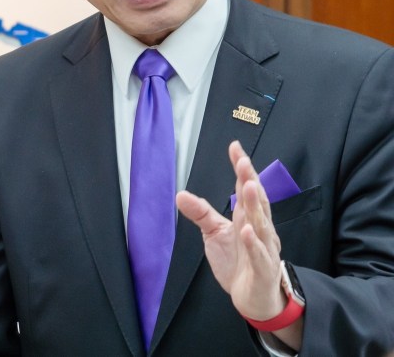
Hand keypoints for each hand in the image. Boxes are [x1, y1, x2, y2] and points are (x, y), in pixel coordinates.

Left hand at [176, 141, 288, 320]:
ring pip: (262, 224)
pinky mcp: (263, 269)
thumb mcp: (214, 233)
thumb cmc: (238, 261)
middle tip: (243, 162)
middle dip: (250, 181)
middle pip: (257, 201)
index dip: (242, 168)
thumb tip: (180, 194)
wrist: (253, 296)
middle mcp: (259, 229)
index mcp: (248, 217)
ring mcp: (264, 248)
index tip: (234, 147)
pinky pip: (260, 255)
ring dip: (256, 206)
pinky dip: (254, 243)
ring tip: (248, 186)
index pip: (246, 188)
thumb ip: (200, 213)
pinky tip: (247, 231)